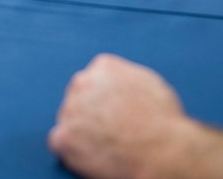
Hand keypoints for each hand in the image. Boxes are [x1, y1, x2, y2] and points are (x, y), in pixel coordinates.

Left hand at [48, 54, 186, 178]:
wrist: (161, 151)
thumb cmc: (163, 121)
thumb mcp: (148, 82)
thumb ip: (124, 79)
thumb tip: (117, 85)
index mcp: (103, 66)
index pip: (93, 79)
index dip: (103, 98)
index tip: (112, 111)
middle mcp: (82, 82)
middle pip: (78, 97)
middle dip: (89, 112)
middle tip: (108, 129)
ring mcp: (70, 109)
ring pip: (68, 119)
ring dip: (80, 131)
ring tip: (105, 144)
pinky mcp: (63, 137)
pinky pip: (59, 142)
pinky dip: (72, 150)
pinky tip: (92, 154)